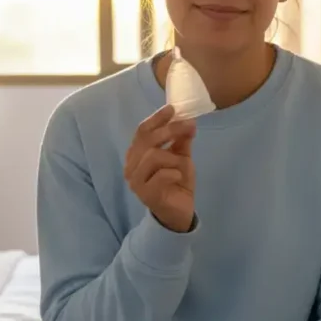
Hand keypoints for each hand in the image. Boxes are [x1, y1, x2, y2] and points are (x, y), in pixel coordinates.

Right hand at [124, 105, 196, 232]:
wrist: (180, 212)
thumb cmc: (177, 183)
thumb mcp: (181, 157)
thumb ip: (181, 141)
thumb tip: (188, 121)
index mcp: (137, 154)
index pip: (142, 131)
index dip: (156, 119)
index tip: (172, 109)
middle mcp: (131, 166)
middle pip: (147, 140)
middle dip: (169, 130)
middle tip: (188, 127)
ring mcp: (136, 181)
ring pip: (152, 156)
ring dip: (173, 157)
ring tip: (182, 165)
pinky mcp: (146, 194)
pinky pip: (160, 175)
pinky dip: (173, 173)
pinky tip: (178, 178)